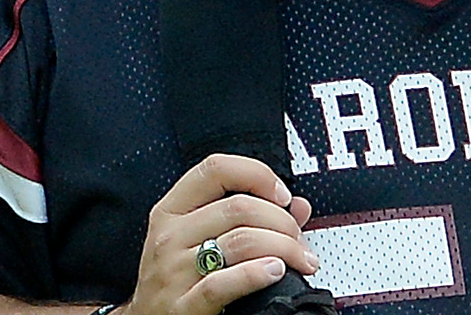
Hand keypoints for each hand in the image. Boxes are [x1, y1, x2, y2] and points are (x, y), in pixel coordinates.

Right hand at [122, 153, 316, 314]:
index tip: (282, 195)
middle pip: (239, 208)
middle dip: (282, 222)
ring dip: (283, 248)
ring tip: (300, 260)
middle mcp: (170, 234)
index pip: (216, 169)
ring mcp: (174, 270)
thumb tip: (298, 206)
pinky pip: (226, 283)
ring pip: (241, 241)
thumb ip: (242, 218)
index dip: (256, 175)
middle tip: (298, 240)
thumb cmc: (175, 278)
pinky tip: (276, 272)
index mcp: (172, 209)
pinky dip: (258, 274)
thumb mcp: (194, 239)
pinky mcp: (184, 305)